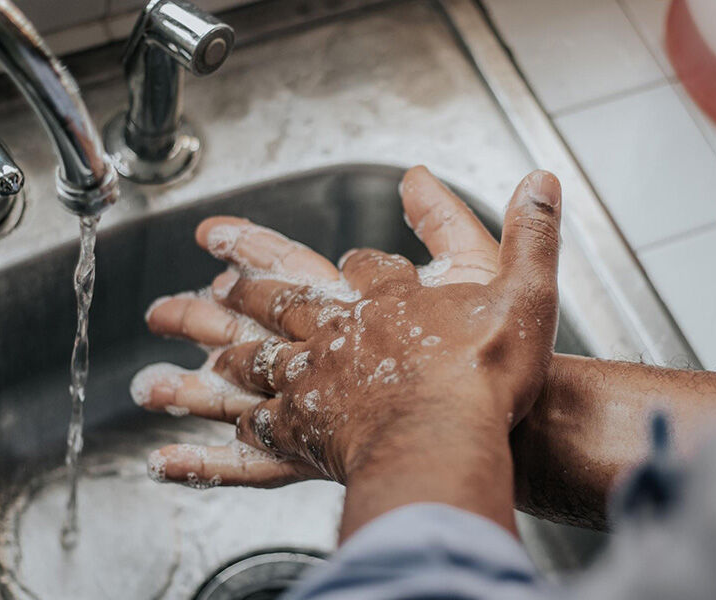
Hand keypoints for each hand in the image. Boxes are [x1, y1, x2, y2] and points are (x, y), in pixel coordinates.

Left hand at [134, 167, 561, 527]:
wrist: (448, 439)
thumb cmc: (486, 373)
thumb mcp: (525, 290)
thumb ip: (530, 234)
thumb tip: (539, 180)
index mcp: (387, 298)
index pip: (360, 264)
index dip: (362, 258)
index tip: (346, 255)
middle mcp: (341, 332)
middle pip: (280, 298)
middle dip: (243, 282)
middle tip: (203, 269)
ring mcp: (315, 379)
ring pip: (252, 354)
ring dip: (213, 341)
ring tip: (176, 330)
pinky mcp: (306, 431)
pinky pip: (255, 427)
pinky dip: (227, 429)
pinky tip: (209, 431)